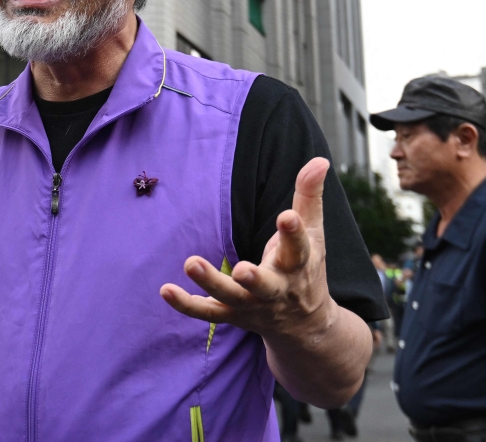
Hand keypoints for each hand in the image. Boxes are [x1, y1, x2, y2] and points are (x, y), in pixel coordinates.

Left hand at [160, 157, 335, 340]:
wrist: (305, 326)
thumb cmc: (306, 269)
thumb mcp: (313, 234)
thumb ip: (310, 197)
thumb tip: (320, 160)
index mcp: (298, 266)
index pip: (299, 249)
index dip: (293, 234)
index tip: (287, 217)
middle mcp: (276, 290)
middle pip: (264, 285)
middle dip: (254, 279)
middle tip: (241, 270)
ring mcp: (252, 305)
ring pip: (230, 297)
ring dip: (211, 283)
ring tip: (191, 263)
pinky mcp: (232, 315)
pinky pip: (207, 312)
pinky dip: (186, 304)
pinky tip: (165, 290)